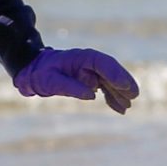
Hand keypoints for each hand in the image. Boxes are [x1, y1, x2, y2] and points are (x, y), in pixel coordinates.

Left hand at [14, 47, 139, 113]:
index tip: (125, 85)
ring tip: (127, 106)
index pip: (103, 63)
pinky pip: (105, 88)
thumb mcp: (50, 81)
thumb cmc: (40, 73)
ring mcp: (91, 71)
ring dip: (120, 93)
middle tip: (133, 95)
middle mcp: (90, 63)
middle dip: (123, 83)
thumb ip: (70, 87)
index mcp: (82, 57)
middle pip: (112, 71)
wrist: (32, 72)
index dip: (115, 73)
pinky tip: (120, 108)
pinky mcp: (90, 80)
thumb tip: (91, 94)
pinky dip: (113, 97)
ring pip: (111, 81)